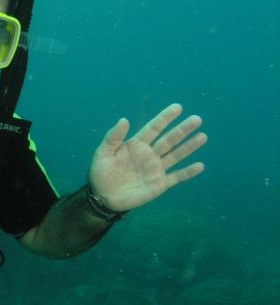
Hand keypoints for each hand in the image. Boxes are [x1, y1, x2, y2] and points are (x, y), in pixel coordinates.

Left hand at [89, 103, 205, 211]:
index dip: (164, 118)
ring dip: (189, 147)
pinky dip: (188, 172)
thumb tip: (124, 119)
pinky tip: (200, 166)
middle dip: (182, 130)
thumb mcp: (103, 153)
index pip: (153, 128)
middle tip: (196, 119)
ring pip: (176, 155)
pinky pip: (176, 177)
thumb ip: (113, 137)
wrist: (103, 197)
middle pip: (169, 140)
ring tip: (202, 137)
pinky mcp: (159, 184)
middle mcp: (149, 154)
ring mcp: (156, 169)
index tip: (177, 107)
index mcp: (136, 144)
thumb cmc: (101, 173)